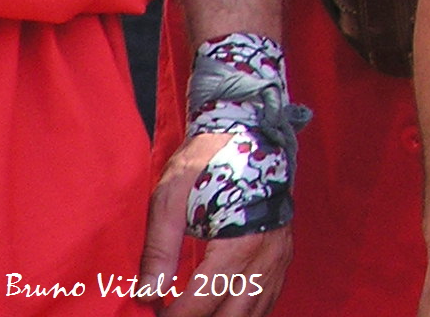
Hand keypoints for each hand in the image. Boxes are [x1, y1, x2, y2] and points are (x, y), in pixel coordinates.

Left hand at [143, 132, 291, 316]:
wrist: (249, 132)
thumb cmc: (207, 161)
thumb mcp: (172, 199)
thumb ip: (159, 250)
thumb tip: (146, 294)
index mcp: (238, 245)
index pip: (202, 302)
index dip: (173, 316)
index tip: (151, 313)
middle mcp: (266, 258)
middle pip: (231, 316)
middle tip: (172, 315)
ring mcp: (279, 257)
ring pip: (254, 313)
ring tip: (193, 314)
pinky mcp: (283, 254)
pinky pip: (269, 299)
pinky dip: (245, 312)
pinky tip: (222, 311)